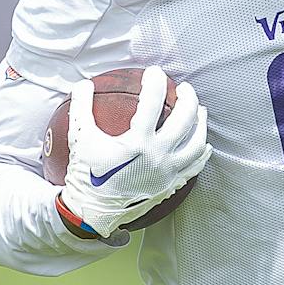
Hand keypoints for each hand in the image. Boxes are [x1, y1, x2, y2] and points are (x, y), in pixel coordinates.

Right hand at [57, 66, 209, 239]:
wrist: (92, 212)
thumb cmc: (85, 174)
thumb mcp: (80, 138)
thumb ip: (81, 107)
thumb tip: (83, 84)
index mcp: (137, 142)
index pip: (152, 103)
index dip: (155, 82)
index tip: (154, 72)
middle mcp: (158, 156)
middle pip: (184, 120)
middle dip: (188, 98)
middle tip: (184, 88)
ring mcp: (168, 172)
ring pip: (196, 143)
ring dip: (200, 124)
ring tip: (200, 111)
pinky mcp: (171, 185)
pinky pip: (194, 167)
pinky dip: (201, 154)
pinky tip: (203, 145)